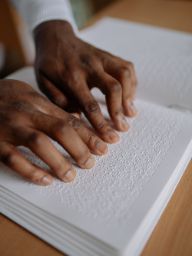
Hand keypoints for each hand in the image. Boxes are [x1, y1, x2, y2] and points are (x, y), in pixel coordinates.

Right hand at [0, 80, 106, 184]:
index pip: (68, 118)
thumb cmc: (2, 98)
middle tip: (91, 163)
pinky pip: (14, 159)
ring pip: (39, 144)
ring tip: (71, 175)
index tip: (104, 145)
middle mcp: (25, 113)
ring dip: (58, 162)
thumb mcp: (26, 95)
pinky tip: (45, 180)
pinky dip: (31, 171)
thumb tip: (76, 122)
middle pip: (59, 129)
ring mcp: (8, 128)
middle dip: (79, 147)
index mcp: (35, 101)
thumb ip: (49, 109)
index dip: (88, 133)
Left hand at [34, 20, 136, 143]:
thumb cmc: (48, 63)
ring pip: (124, 75)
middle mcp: (89, 66)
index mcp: (71, 77)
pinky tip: (130, 96)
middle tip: (123, 128)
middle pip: (113, 88)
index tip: (110, 138)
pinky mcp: (108, 55)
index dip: (101, 123)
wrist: (54, 36)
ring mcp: (101, 58)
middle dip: (120, 111)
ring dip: (130, 96)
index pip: (89, 104)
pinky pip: (127, 67)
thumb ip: (59, 101)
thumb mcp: (44, 82)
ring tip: (130, 113)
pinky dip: (132, 84)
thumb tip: (77, 118)